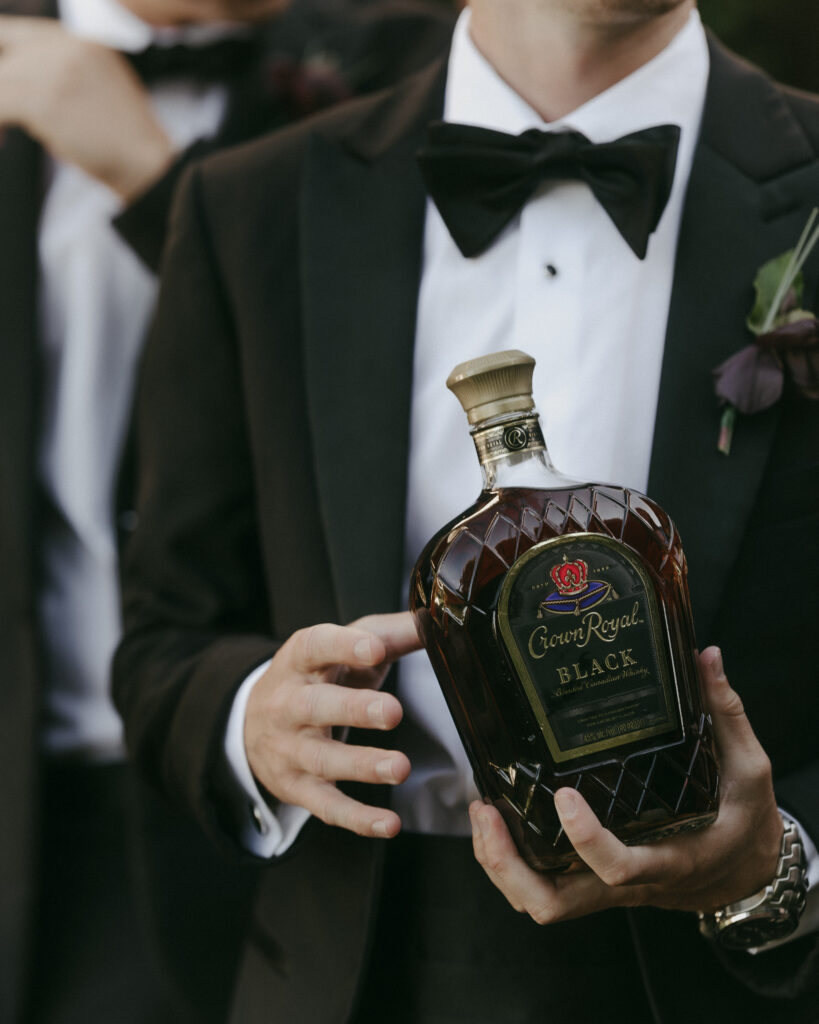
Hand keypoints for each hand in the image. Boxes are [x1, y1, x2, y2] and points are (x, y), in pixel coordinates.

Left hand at [0, 16, 175, 197]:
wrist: (146, 163)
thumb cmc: (120, 138)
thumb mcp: (93, 85)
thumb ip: (56, 70)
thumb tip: (10, 77)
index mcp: (77, 38)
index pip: (10, 32)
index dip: (2, 61)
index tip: (3, 88)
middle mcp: (65, 44)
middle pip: (3, 57)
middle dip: (1, 88)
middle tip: (4, 116)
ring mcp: (54, 69)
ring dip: (1, 109)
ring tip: (4, 133)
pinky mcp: (44, 99)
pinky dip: (0, 124)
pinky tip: (5, 139)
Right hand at [245, 611, 420, 838]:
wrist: (253, 722)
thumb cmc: (316, 677)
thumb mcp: (343, 647)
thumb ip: (388, 634)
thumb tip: (434, 622)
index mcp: (300, 660)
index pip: (317, 646)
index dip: (345, 647)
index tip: (376, 649)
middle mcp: (288, 703)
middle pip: (316, 705)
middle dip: (354, 709)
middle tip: (393, 712)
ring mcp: (289, 749)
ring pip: (322, 759)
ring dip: (361, 765)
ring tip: (400, 768)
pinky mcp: (296, 787)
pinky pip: (326, 807)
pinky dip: (357, 818)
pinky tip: (389, 824)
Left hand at [470, 647, 783, 922]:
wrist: (745, 871)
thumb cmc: (744, 821)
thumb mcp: (748, 769)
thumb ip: (725, 713)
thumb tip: (707, 658)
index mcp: (670, 858)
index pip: (620, 868)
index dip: (586, 840)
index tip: (565, 796)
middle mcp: (629, 882)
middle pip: (555, 901)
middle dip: (510, 865)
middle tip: (487, 810)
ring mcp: (605, 887)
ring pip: (542, 901)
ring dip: (500, 865)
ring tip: (482, 812)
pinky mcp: (593, 880)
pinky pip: (544, 886)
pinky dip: (511, 863)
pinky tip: (497, 820)